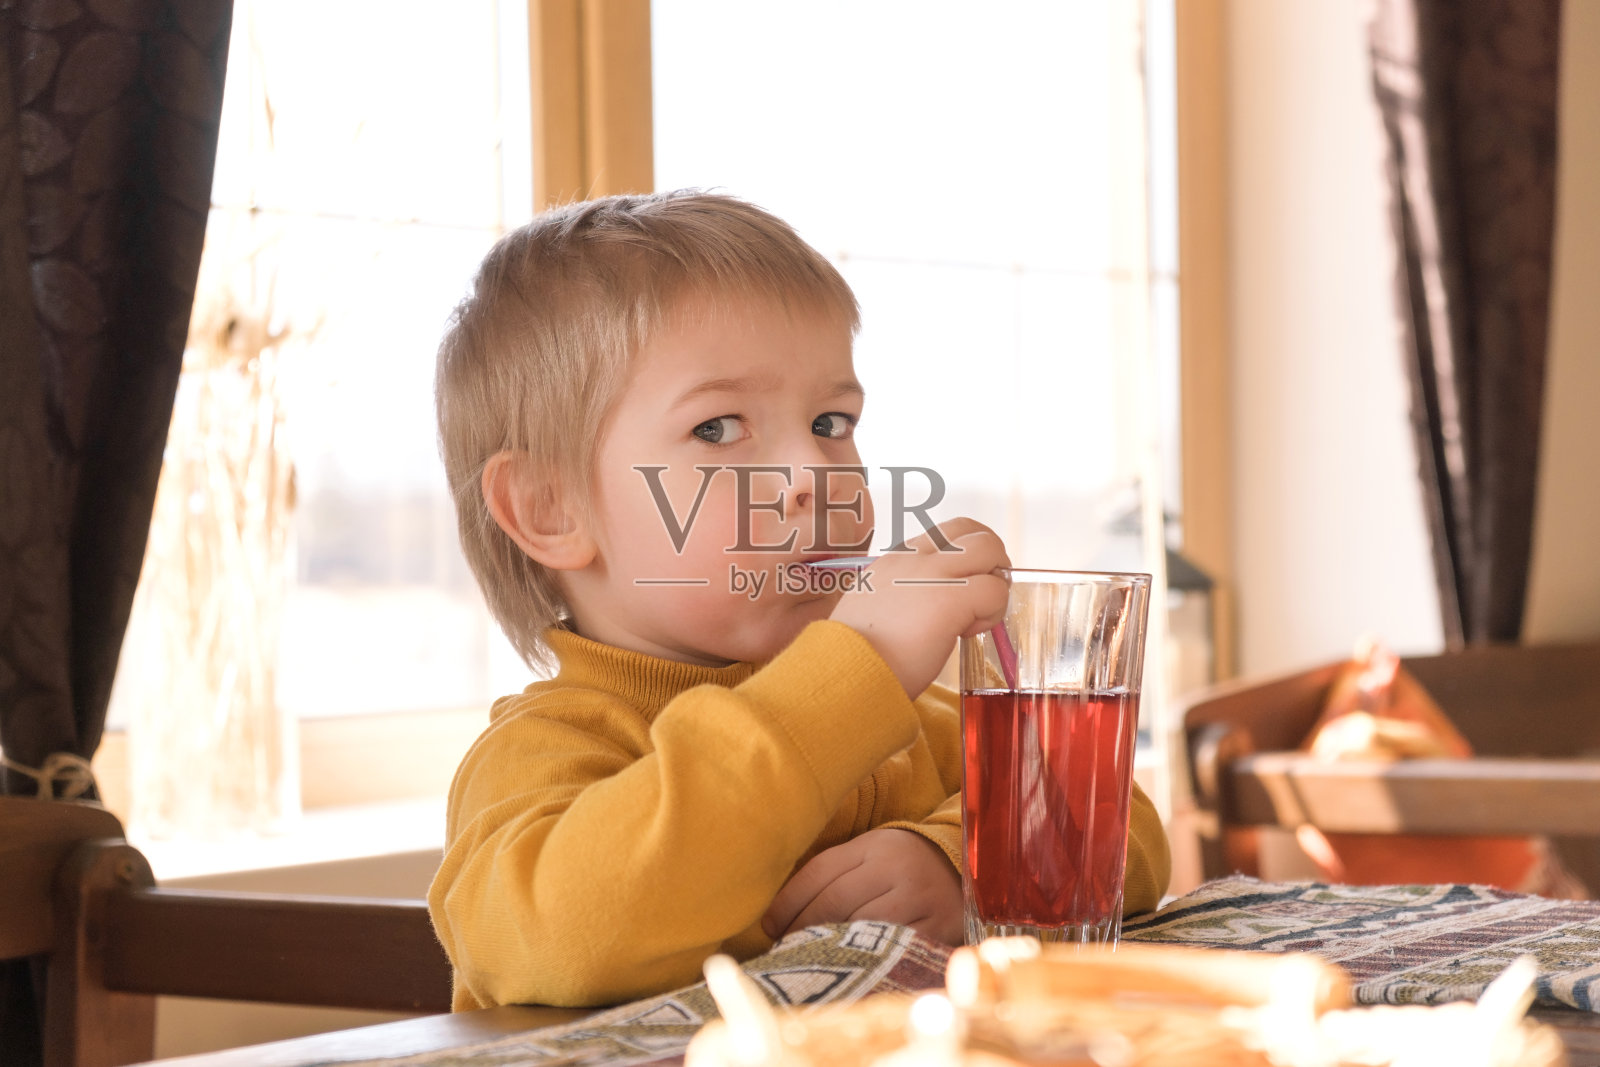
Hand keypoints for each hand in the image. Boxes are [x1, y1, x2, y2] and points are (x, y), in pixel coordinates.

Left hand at [760, 828, 963, 945]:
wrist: (963, 871)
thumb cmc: (899, 868)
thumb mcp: (868, 856)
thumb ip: (831, 876)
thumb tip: (775, 916)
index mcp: (872, 846)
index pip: (818, 872)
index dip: (786, 903)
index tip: (768, 927)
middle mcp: (895, 867)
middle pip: (834, 901)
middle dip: (802, 929)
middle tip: (783, 950)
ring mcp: (918, 897)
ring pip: (860, 926)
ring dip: (828, 948)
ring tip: (808, 961)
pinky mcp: (937, 926)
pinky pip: (892, 947)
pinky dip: (866, 959)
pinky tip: (848, 967)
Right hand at [829, 517, 1009, 697]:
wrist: (845, 673)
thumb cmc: (856, 654)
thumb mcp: (870, 606)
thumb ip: (897, 594)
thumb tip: (921, 606)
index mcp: (895, 559)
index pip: (946, 534)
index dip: (965, 558)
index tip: (959, 590)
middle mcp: (914, 558)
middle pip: (973, 530)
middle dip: (991, 560)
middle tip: (981, 597)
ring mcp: (933, 573)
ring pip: (989, 547)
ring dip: (995, 581)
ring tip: (977, 614)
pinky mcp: (952, 598)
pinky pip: (995, 590)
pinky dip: (993, 612)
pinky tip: (967, 633)